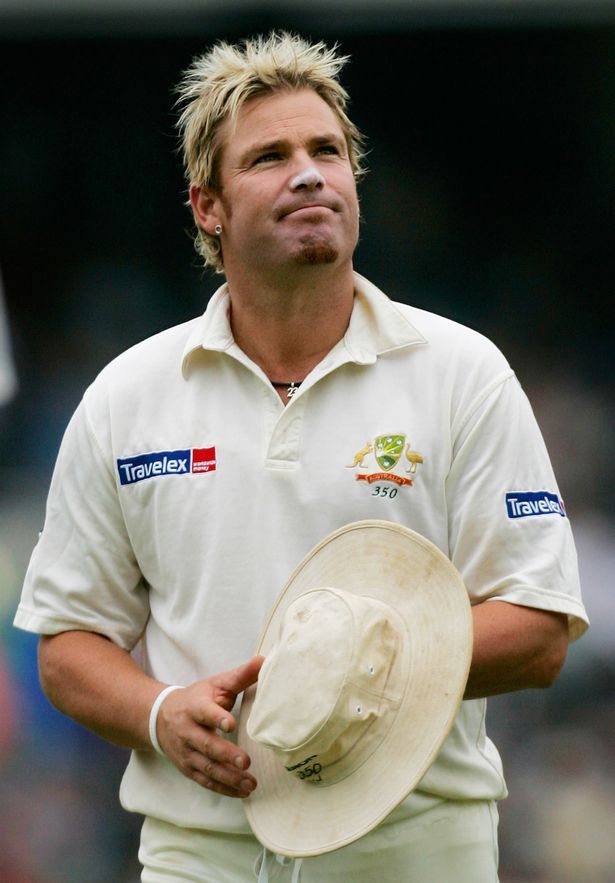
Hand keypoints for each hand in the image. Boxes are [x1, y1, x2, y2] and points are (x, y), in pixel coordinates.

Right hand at [155, 655, 263, 797]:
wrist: (160, 718)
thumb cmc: (196, 699)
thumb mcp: (215, 684)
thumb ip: (240, 675)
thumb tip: (263, 660)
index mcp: (195, 707)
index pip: (205, 712)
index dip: (217, 717)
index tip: (231, 723)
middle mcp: (187, 731)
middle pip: (206, 744)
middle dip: (225, 754)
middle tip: (245, 761)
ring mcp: (186, 753)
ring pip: (207, 767)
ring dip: (228, 777)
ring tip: (250, 782)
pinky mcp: (188, 768)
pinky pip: (205, 782)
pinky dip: (223, 788)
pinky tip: (242, 792)